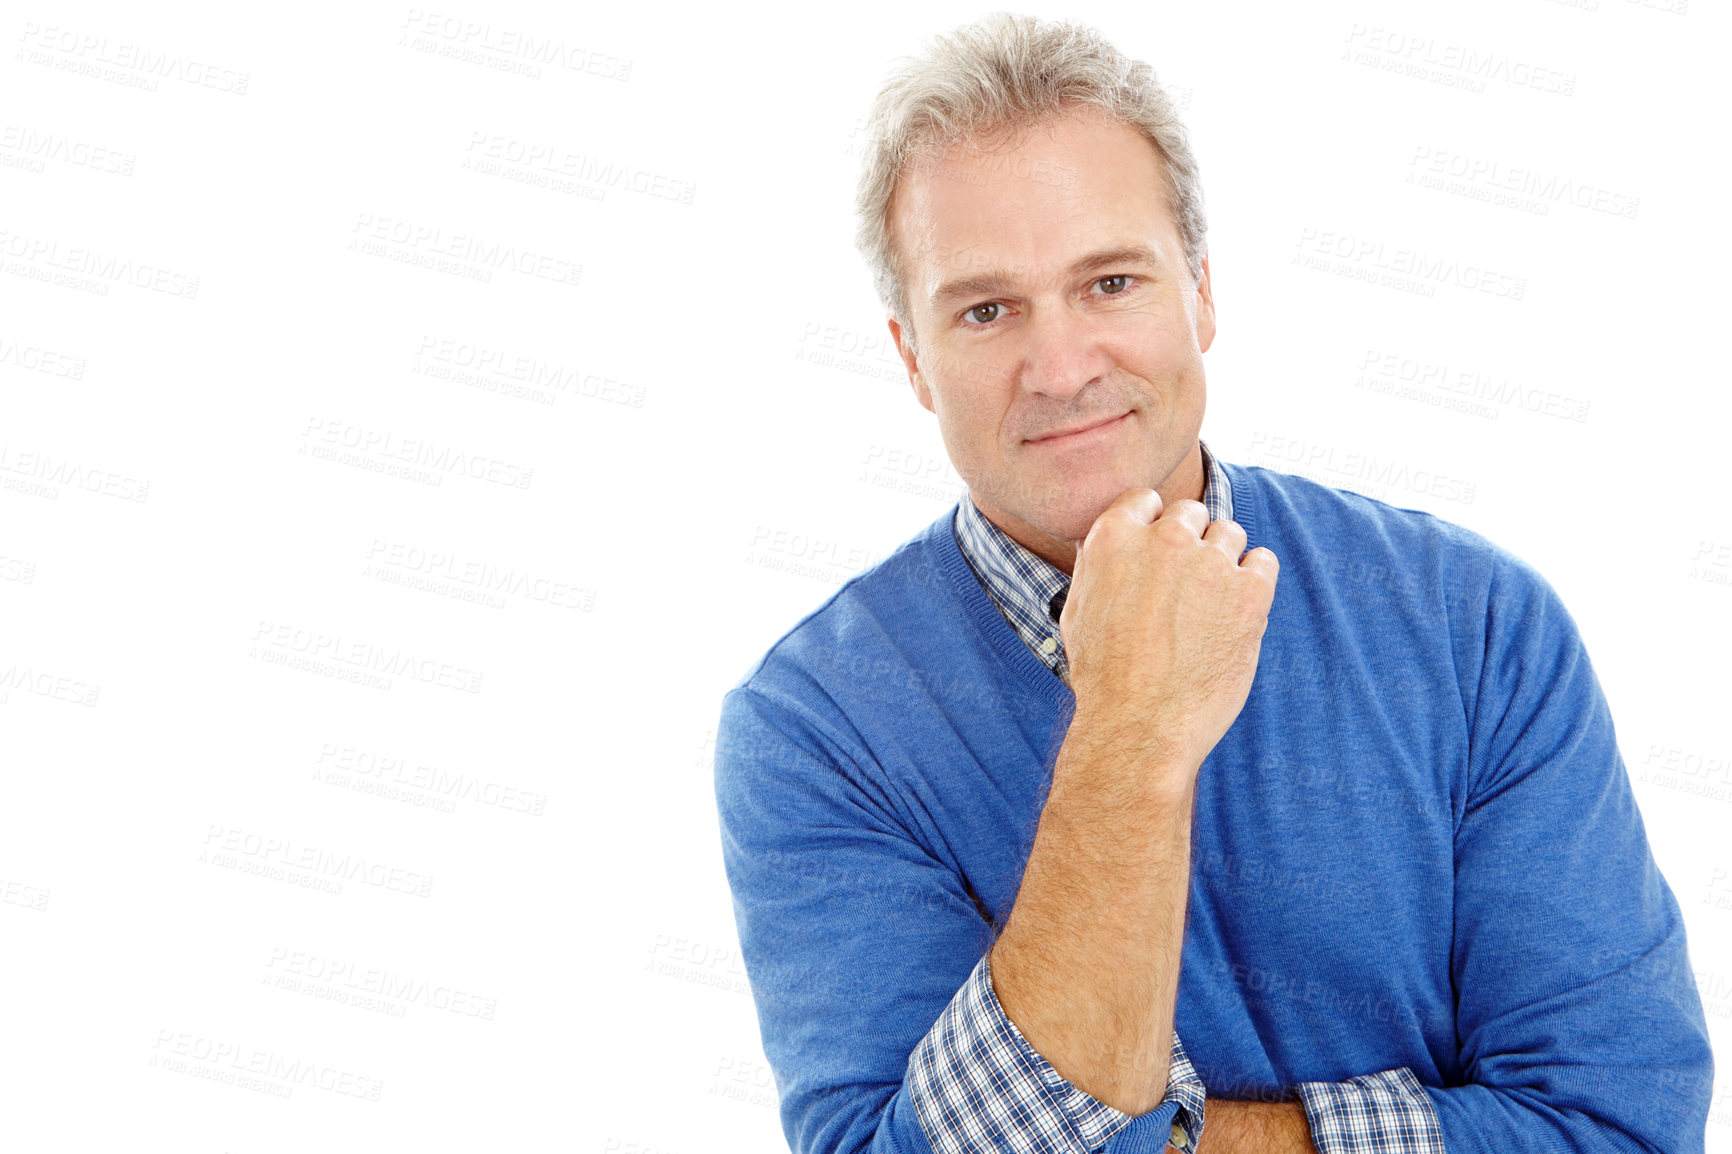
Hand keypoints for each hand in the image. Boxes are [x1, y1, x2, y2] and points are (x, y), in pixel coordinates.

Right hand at [1059, 487, 1278, 777]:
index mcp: (1113, 537)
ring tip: (1210, 605)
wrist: (1141, 726)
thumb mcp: (1078, 611)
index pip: (1146, 499)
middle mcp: (1163, 539)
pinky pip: (1263, 561)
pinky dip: (1254, 579)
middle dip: (1188, 543)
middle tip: (1185, 588)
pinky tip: (1238, 609)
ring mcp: (1210, 562)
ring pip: (1229, 533)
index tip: (1157, 554)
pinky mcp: (1250, 591)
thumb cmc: (1104, 678)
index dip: (1152, 525)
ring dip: (1223, 560)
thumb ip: (1098, 566)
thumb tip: (1112, 543)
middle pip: (1190, 514)